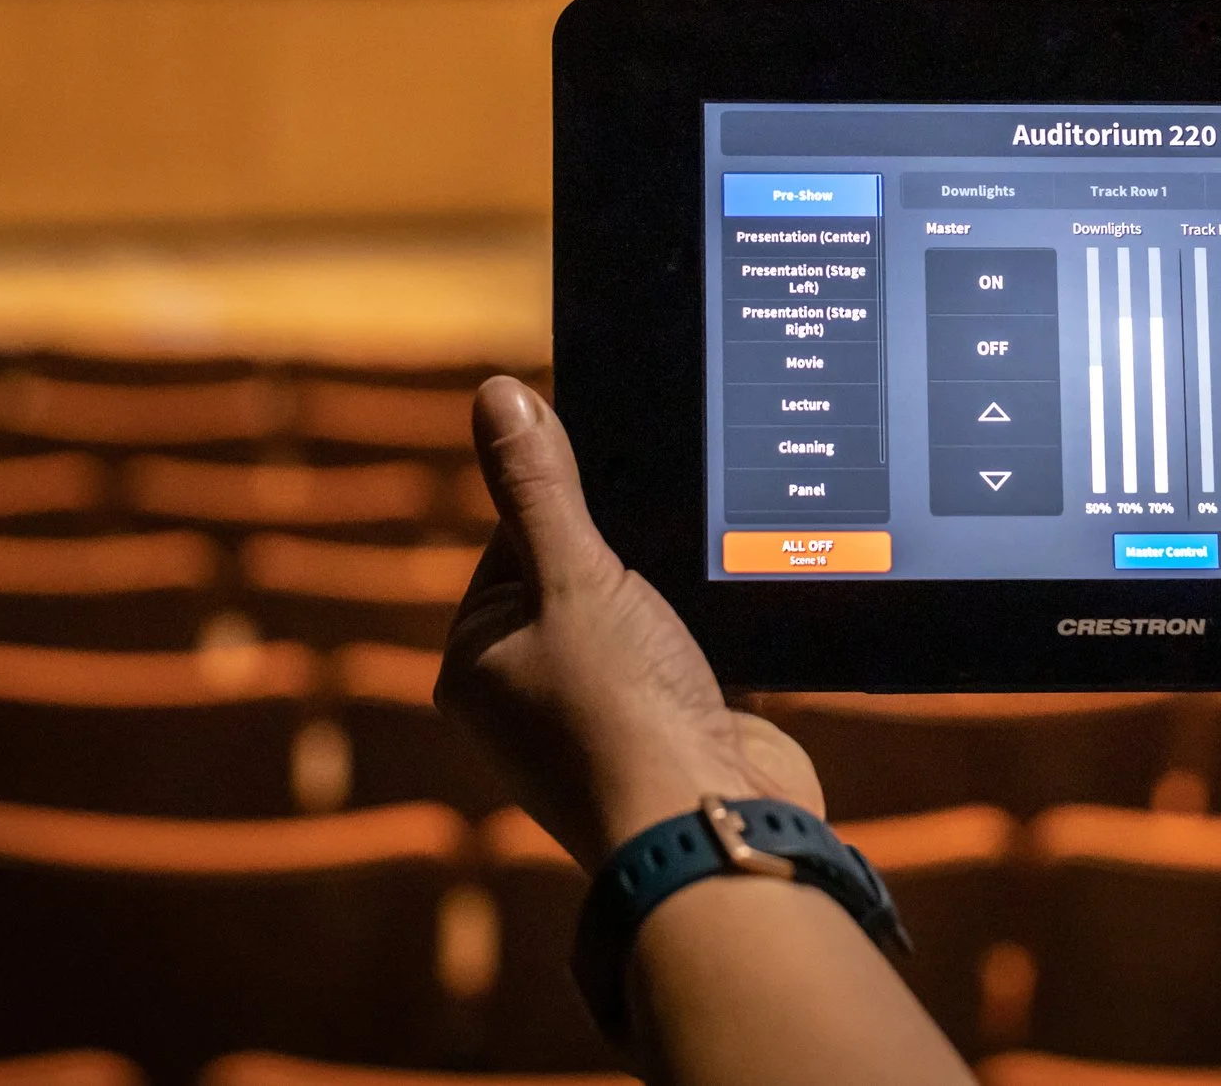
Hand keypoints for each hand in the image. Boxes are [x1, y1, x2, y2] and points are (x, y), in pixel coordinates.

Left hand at [436, 376, 823, 869]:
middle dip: (632, 545)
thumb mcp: (572, 577)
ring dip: (678, 589)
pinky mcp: (677, 729)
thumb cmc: (620, 711)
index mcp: (477, 659)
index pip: (513, 540)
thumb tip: (495, 393)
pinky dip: (718, 631)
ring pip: (645, 614)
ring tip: (712, 551)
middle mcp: (530, 692)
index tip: (622, 461)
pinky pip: (695, 653)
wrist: (710, 828)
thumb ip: (537, 486)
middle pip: (583, 574)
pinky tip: (743, 603)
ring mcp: (607, 716)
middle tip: (675, 508)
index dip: (568, 495)